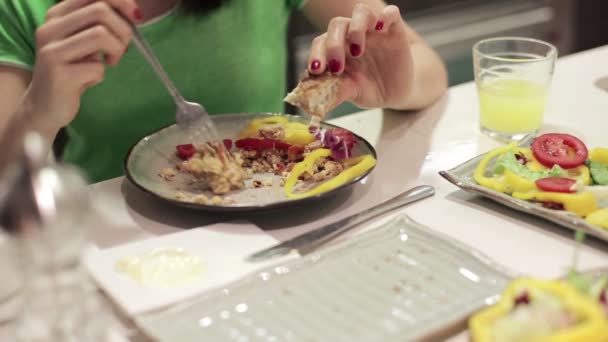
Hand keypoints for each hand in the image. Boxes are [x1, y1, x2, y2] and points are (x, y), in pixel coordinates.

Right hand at [26, 0, 137, 130]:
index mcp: (57, 15)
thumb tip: (133, 12)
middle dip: (123, 29)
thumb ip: (100, 24)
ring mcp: (51, 51)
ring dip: (117, 50)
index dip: (121, 2)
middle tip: (123, 47)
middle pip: (100, 10)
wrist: (45, 105)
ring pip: (101, 35)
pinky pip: (97, 67)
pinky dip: (101, 74)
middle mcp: (50, 28)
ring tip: (111, 61)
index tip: (135, 17)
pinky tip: (90, 80)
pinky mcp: (59, 74)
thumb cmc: (72, 70)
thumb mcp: (84, 41)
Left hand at [307, 4, 413, 109]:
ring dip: (356, 28)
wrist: (394, 94)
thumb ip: (334, 93)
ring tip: (358, 51)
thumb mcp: (351, 92)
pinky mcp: (394, 31)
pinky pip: (391, 13)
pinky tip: (381, 28)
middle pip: (337, 24)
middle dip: (334, 44)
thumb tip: (314, 102)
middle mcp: (353, 36)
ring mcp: (373, 31)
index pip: (321, 42)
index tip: (316, 70)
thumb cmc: (368, 89)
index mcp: (337, 48)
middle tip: (337, 67)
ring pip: (361, 12)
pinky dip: (385, 16)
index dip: (316, 53)